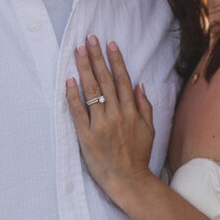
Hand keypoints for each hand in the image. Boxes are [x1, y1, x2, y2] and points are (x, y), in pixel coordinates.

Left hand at [66, 35, 154, 201]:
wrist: (128, 180)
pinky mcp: (86, 136)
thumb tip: (140, 85)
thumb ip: (145, 106)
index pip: (122, 80)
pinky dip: (73, 96)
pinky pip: (78, 112)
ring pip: (91, 91)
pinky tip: (69, 80)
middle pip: (105, 80)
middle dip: (97, 57)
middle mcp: (116, 114)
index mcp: (131, 111)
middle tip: (89, 39)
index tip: (109, 44)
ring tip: (78, 51)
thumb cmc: (139, 156)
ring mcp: (100, 124)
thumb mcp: (150, 129)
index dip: (115, 60)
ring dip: (84, 69)